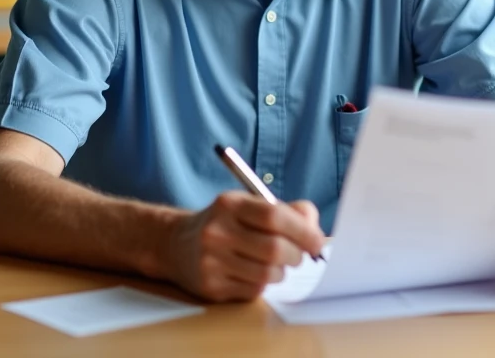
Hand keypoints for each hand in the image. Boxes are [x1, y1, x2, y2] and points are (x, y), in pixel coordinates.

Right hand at [164, 192, 324, 301]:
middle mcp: (217, 231)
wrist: (177, 245)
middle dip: (296, 255)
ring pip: (267, 274)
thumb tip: (314, 229)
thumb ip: (288, 211)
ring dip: (280, 272)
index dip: (303, 231)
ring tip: (274, 265)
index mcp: (230, 204)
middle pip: (274, 249)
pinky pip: (253, 291)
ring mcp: (211, 261)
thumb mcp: (250, 206)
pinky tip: (252, 273)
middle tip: (299, 256)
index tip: (317, 242)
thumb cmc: (226, 224)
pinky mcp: (210, 286)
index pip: (275, 216)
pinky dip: (262, 284)